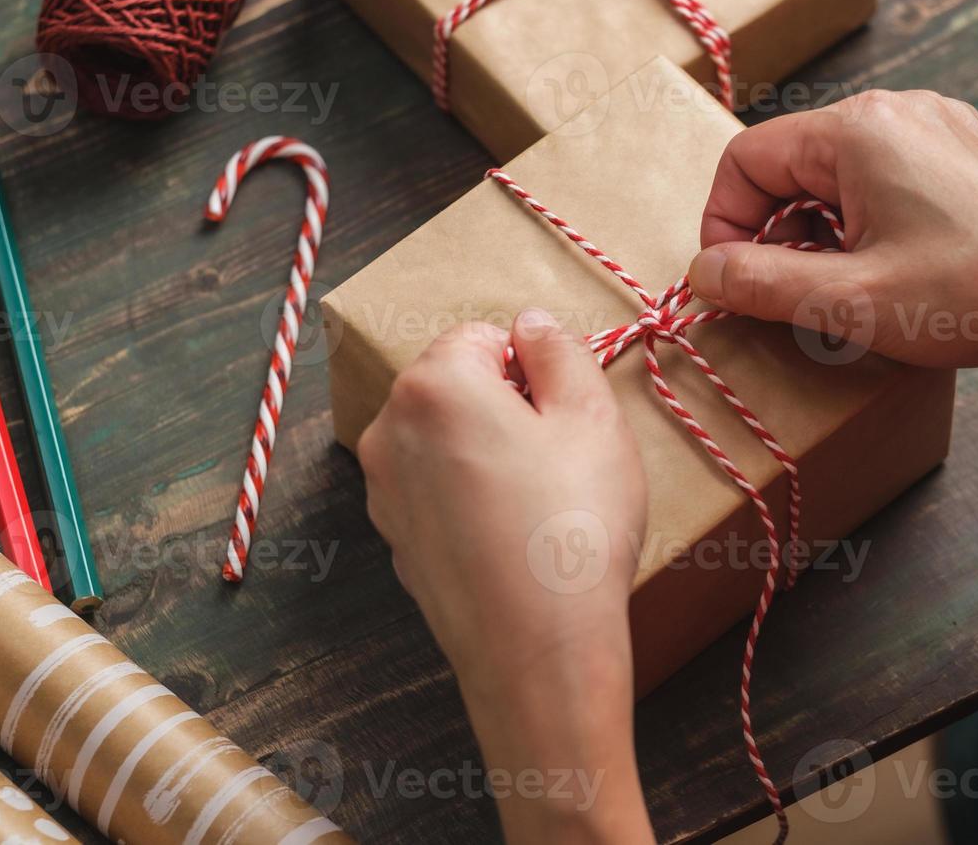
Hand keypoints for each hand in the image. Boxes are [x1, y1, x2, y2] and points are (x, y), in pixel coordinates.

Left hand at [358, 311, 653, 843]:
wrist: (536, 651)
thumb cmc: (572, 526)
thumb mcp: (593, 418)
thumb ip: (561, 351)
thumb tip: (532, 326)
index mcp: (434, 385)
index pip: (483, 336)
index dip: (531, 366)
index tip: (563, 413)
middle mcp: (389, 430)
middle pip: (455, 386)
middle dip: (504, 406)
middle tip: (558, 456)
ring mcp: (383, 490)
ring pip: (444, 440)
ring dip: (486, 451)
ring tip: (539, 501)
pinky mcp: (394, 539)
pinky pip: (436, 491)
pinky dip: (469, 498)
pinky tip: (512, 537)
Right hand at [688, 90, 977, 371]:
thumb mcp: (850, 301)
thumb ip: (762, 282)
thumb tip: (704, 271)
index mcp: (856, 130)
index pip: (746, 158)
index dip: (724, 223)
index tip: (733, 281)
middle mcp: (893, 110)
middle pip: (790, 163)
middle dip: (774, 232)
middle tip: (787, 295)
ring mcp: (933, 126)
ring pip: (834, 174)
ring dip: (817, 233)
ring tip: (841, 290)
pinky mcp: (960, 153)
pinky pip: (880, 178)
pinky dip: (861, 224)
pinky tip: (886, 273)